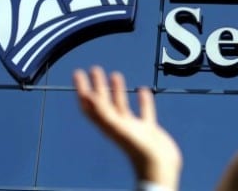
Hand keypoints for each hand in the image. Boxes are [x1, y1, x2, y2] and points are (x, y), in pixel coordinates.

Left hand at [74, 67, 181, 190]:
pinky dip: (143, 101)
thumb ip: (104, 113)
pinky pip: (144, 112)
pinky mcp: (148, 129)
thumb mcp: (118, 129)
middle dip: (98, 85)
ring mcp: (133, 128)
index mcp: (107, 125)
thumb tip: (87, 96)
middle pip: (104, 102)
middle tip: (94, 69)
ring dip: (117, 90)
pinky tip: (143, 90)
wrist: (159, 168)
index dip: (83, 89)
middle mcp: (117, 125)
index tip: (78, 73)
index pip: (90, 105)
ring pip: (122, 105)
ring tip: (115, 74)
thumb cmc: (138, 151)